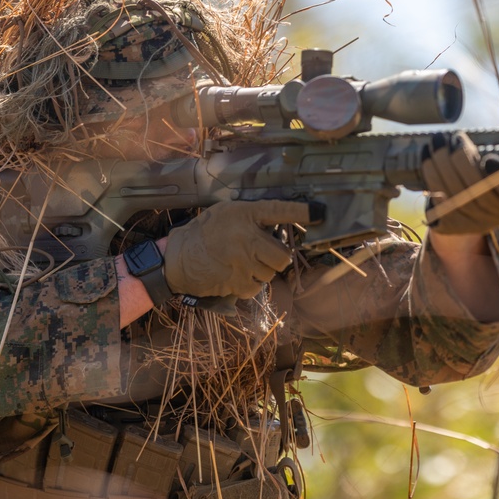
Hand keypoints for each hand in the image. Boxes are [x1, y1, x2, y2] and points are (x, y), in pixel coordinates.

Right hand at [163, 200, 313, 300]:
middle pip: (283, 256)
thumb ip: (251, 216)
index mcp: (245, 215)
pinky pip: (257, 288)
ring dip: (263, 270)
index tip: (320, 212)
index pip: (279, 210)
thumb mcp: (227, 212)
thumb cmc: (205, 232)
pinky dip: (251, 284)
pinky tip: (238, 274)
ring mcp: (243, 263)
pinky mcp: (238, 283)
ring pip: (271, 273)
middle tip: (264, 253)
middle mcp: (247, 238)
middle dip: (278, 257)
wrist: (179, 258)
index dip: (302, 212)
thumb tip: (278, 222)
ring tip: (244, 262)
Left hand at [421, 132, 498, 235]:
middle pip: (477, 192)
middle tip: (450, 139)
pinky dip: (431, 179)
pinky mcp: (451, 227)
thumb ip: (493, 158)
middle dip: (460, 161)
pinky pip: (438, 202)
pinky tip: (428, 161)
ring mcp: (474, 224)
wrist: (472, 209)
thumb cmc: (489, 178)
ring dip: (440, 166)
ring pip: (454, 195)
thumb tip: (467, 144)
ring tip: (435, 144)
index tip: (488, 157)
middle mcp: (497, 216)